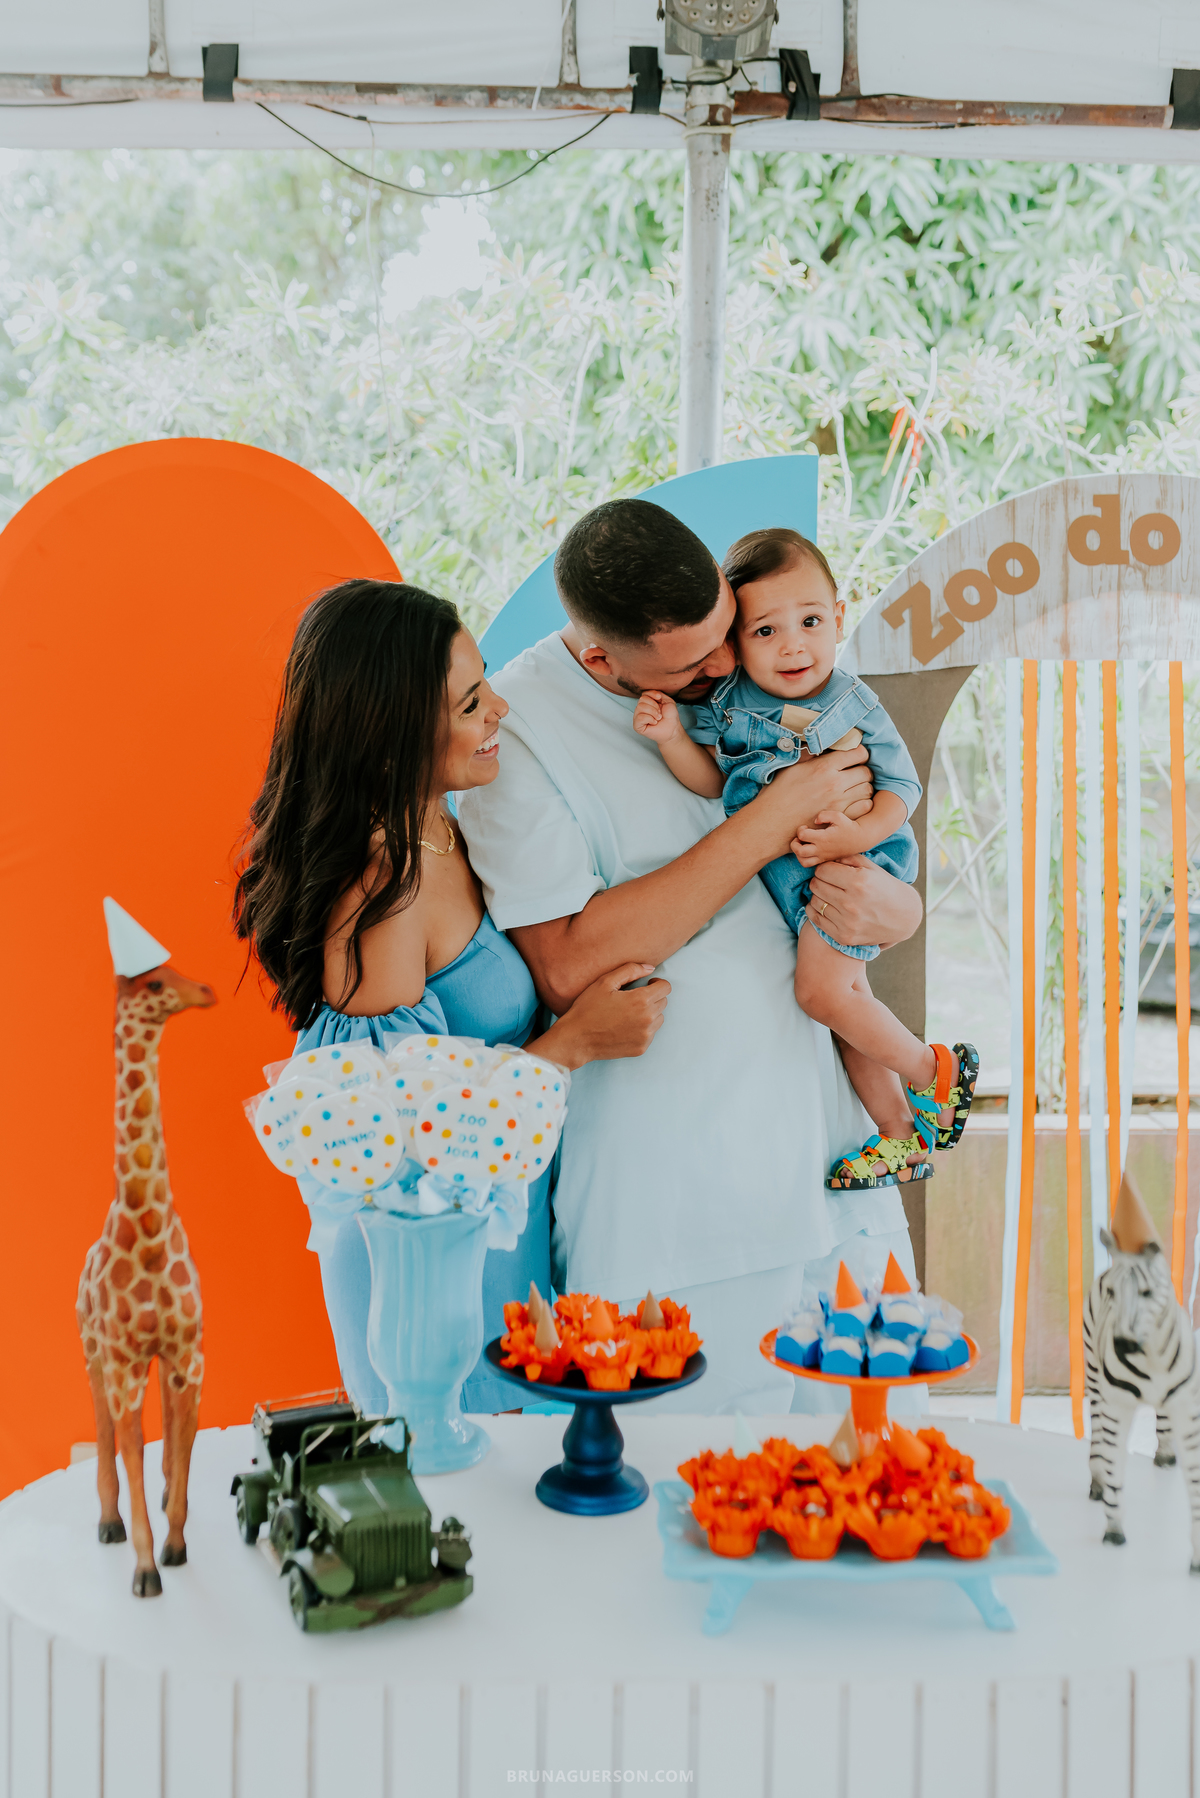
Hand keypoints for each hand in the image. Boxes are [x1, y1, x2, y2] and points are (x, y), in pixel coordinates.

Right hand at [532, 962, 671, 1068]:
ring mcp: (645, 1036)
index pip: (666, 987)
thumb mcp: (605, 982)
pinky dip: (643, 1029)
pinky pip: (650, 1034)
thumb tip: (651, 968)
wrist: (576, 1039)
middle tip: (632, 999)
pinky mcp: (641, 1048)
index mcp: (641, 1000)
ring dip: (649, 1013)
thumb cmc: (588, 1008)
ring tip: (628, 1013)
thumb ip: (630, 970)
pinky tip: (625, 1027)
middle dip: (652, 997)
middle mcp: (647, 1019)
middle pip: (663, 1002)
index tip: (646, 984)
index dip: (656, 983)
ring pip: (659, 1018)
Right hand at [632, 690, 682, 745]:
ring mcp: (638, 717)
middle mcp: (641, 709)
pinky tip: (654, 723)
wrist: (673, 729)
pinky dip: (649, 719)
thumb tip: (649, 693)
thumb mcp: (667, 700)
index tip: (659, 699)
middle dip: (654, 705)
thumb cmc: (670, 716)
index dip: (652, 694)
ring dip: (652, 712)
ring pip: (640, 707)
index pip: (644, 693)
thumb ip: (658, 693)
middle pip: (642, 699)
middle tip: (660, 713)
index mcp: (648, 702)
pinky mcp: (637, 726)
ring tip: (658, 718)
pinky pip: (639, 717)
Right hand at [750, 745, 873, 859]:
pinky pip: (865, 807)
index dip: (859, 753)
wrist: (771, 824)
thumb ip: (808, 755)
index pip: (857, 753)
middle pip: (866, 772)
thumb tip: (818, 747)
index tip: (855, 756)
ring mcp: (840, 804)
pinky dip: (863, 803)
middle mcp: (835, 784)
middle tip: (854, 773)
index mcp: (823, 767)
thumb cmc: (776, 796)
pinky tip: (853, 803)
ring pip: (868, 790)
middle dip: (862, 770)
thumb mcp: (790, 768)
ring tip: (854, 788)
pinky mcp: (840, 820)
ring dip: (863, 787)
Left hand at [792, 810, 863, 867]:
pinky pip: (810, 865)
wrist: (859, 839)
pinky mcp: (825, 860)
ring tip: (801, 845)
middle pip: (800, 852)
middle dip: (794, 844)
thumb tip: (815, 821)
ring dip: (798, 854)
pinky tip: (808, 849)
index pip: (802, 836)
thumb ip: (824, 815)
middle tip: (799, 838)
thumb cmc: (848, 826)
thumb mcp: (838, 815)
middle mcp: (822, 849)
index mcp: (823, 838)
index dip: (800, 830)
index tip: (805, 827)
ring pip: (803, 862)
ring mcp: (823, 856)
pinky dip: (804, 858)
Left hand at [806, 855, 921, 949]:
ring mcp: (847, 923)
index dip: (824, 868)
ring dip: (819, 896)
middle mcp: (852, 903)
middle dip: (820, 880)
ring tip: (831, 894)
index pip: (822, 870)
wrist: (903, 918)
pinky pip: (816, 920)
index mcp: (859, 882)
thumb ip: (847, 858)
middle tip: (830, 882)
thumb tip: (824, 858)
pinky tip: (827, 906)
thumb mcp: (871, 867)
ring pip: (815, 902)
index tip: (831, 870)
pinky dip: (817, 911)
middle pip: (816, 885)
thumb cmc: (885, 888)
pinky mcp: (844, 937)